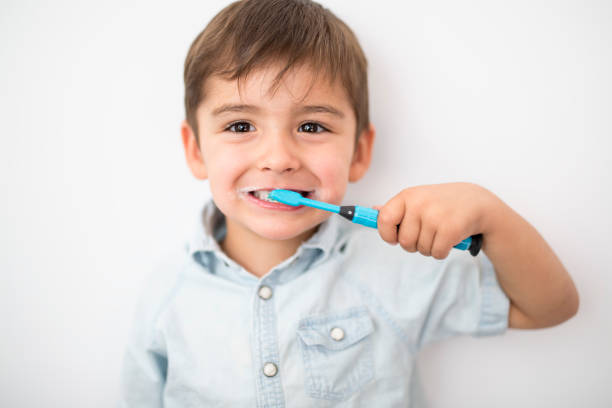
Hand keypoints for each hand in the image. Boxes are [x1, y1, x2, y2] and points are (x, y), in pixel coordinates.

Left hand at [375, 182, 496, 258]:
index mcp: (407, 196)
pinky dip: (442, 252)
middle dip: (414, 244)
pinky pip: (436, 253)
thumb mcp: (418, 198)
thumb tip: (372, 211)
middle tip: (426, 234)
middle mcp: (419, 204)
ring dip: (429, 248)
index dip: (387, 234)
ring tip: (439, 233)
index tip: (394, 238)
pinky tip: (449, 239)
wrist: (477, 202)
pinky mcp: (450, 229)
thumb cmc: (442, 203)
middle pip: (404, 242)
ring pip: (421, 249)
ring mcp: (435, 216)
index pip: (384, 220)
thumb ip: (396, 208)